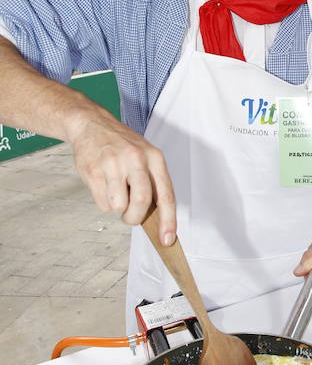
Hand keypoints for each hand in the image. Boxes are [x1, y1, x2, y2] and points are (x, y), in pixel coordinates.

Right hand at [65, 107, 176, 244]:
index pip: (166, 195)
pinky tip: (102, 184)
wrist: (90, 124)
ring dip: (117, 208)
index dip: (169, 221)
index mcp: (154, 157)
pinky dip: (103, 201)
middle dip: (135, 218)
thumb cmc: (122, 145)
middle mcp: (136, 159)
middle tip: (130, 217)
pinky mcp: (93, 171)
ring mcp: (113, 164)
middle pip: (141, 203)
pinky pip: (102, 203)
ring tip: (114, 191)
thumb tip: (158, 219)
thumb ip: (152, 182)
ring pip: (118, 206)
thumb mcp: (145, 155)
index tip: (168, 240)